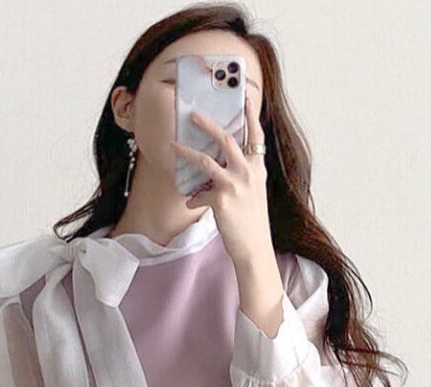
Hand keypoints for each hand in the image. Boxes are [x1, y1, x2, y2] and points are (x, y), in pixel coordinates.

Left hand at [170, 92, 273, 267]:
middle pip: (226, 139)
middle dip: (207, 124)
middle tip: (192, 114)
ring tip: (172, 145)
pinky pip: (199, 195)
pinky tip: (193, 204)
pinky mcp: (221, 201)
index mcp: (257, 167)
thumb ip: (240, 176)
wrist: (253, 247)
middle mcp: (248, 172)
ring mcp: (235, 186)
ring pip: (206, 161)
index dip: (250, 114)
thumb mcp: (252, 193)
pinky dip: (194, 200)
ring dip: (186, 152)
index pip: (255, 135)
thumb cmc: (251, 220)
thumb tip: (217, 169)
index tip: (245, 95)